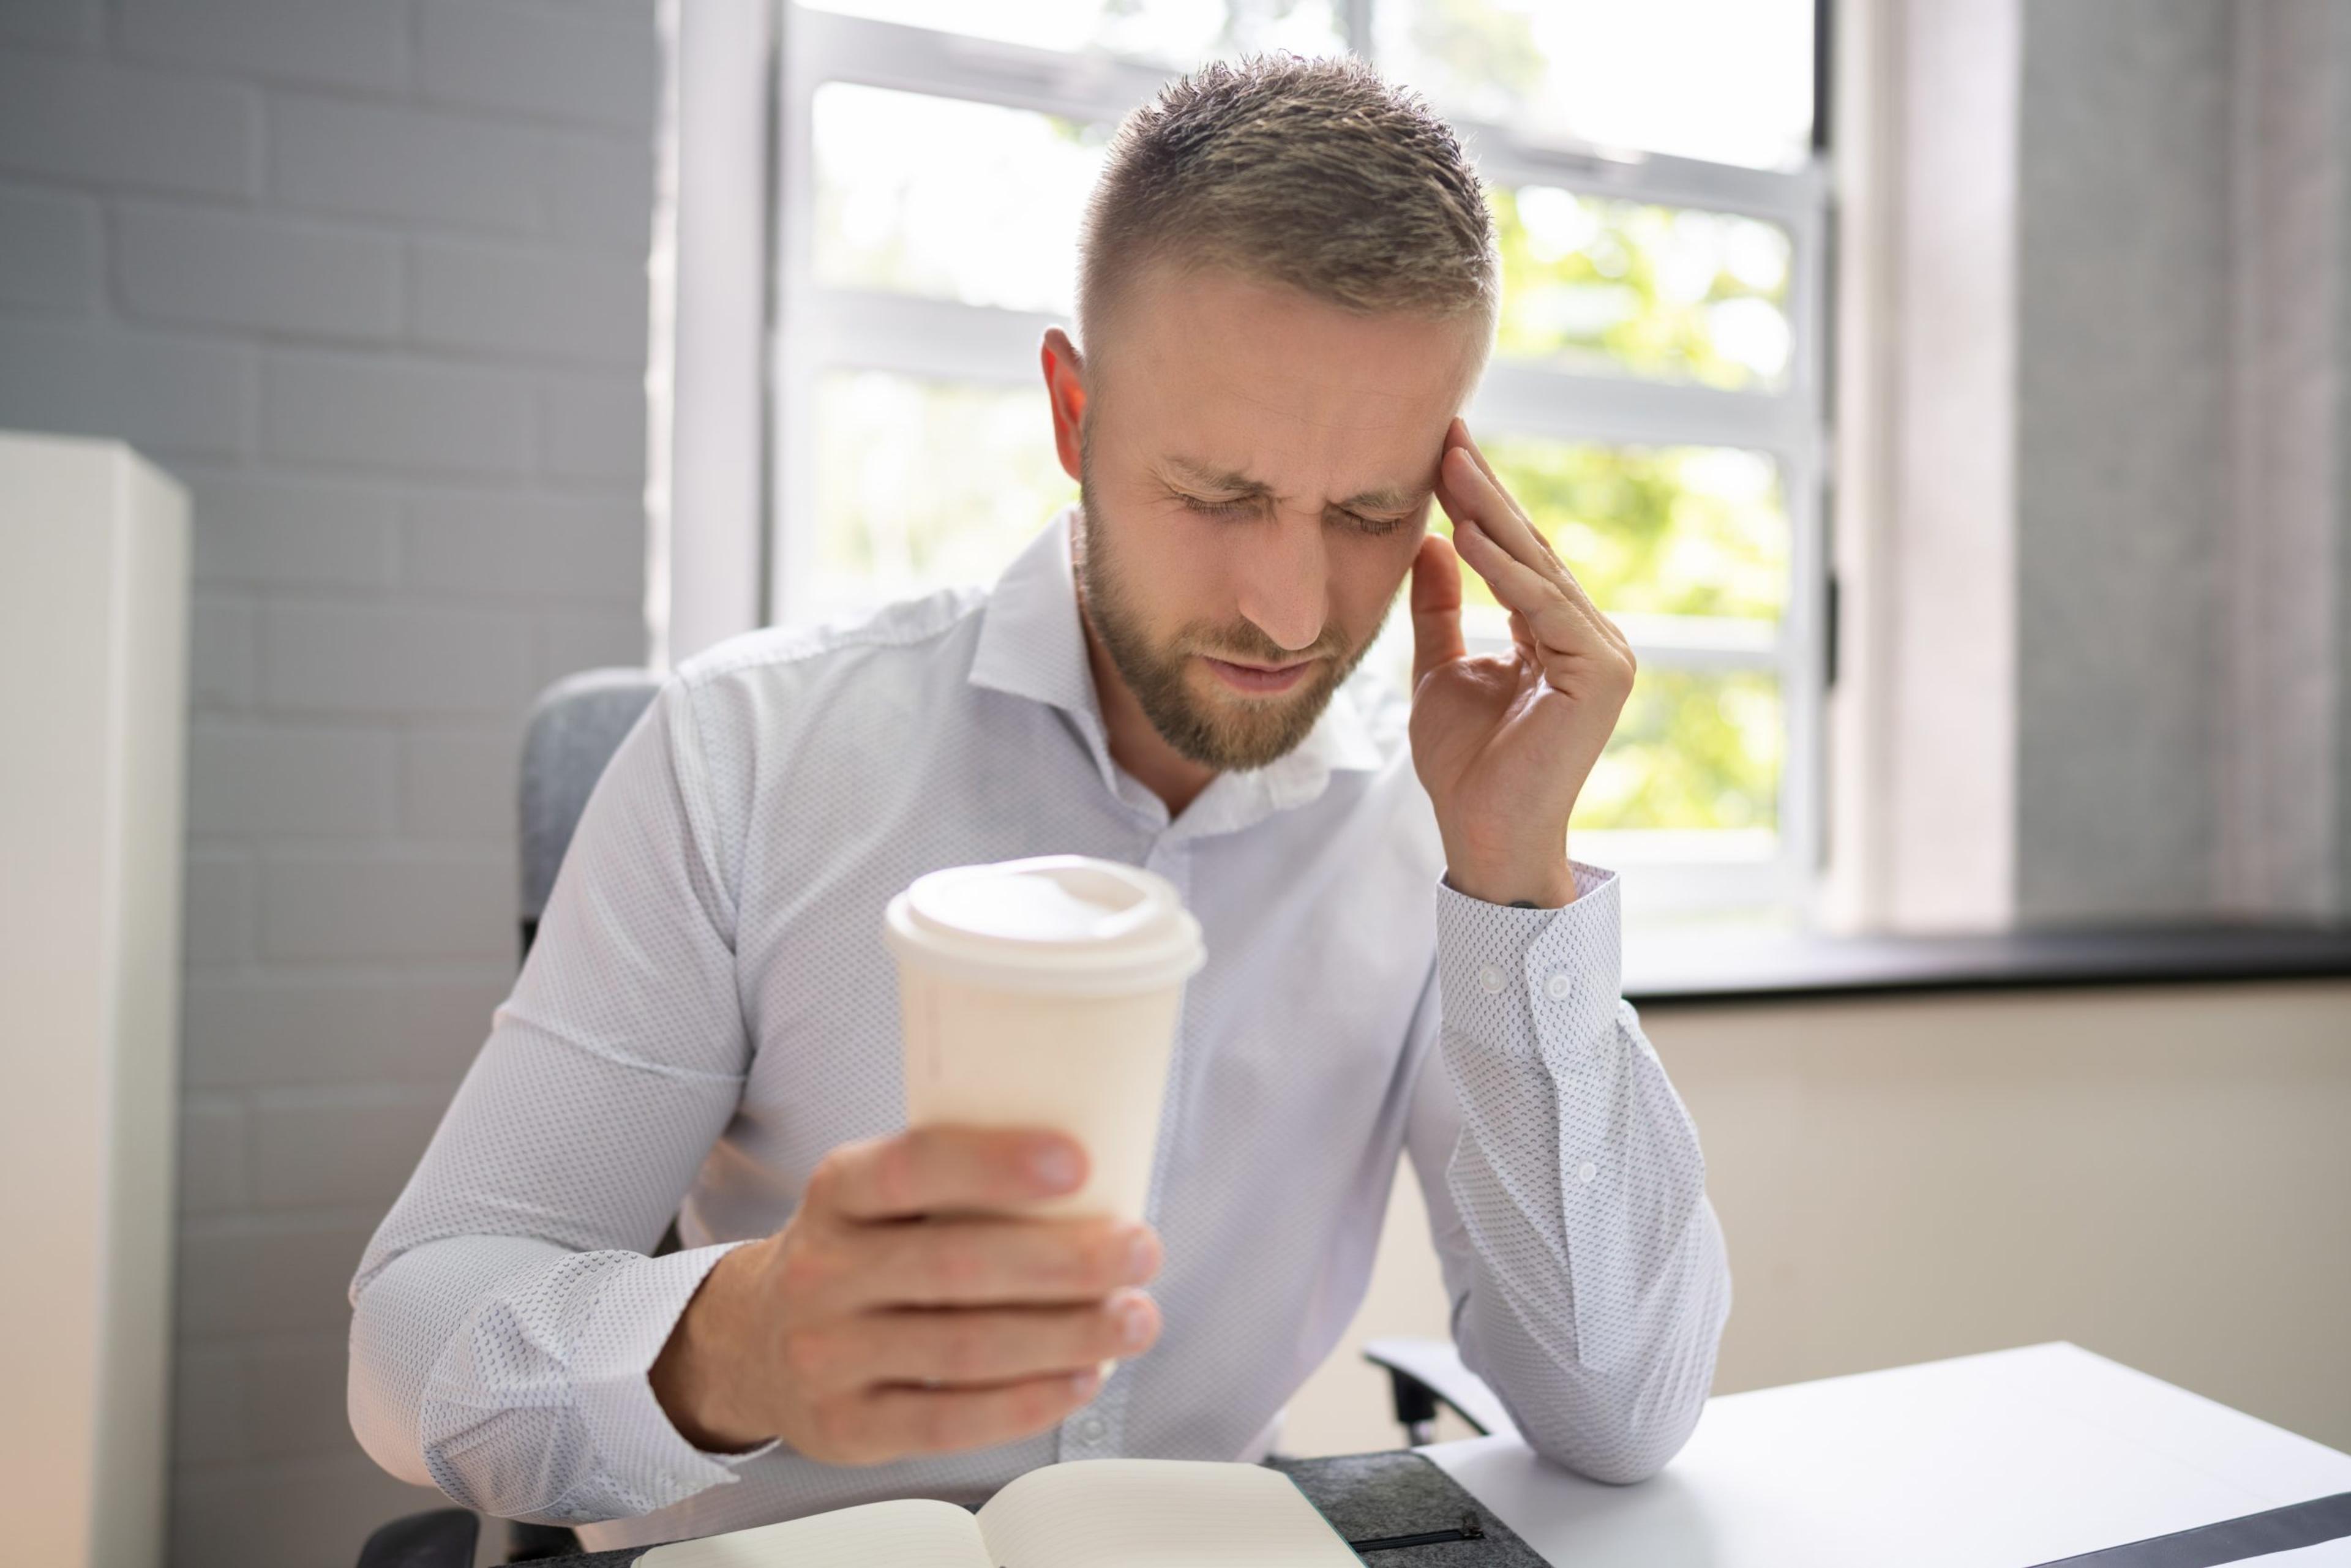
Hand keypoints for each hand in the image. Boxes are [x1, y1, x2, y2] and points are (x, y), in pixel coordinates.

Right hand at [650, 1126, 1162, 1463]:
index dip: (994, 1164)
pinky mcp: (847, 1428)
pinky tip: (1082, 1378)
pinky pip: (949, 1421)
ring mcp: (827, 1355)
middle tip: (1141, 1248)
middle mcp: (822, 1271)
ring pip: (963, 1349)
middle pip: (955, 1265)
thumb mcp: (882, 1198)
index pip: (912, 1168)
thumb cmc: (863, 1252)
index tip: (1078, 1162)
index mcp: (837, 1190)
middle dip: (1065, 1260)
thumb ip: (962, 1183)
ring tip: (1135, 1318)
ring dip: (1066, 1335)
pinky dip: (1027, 1403)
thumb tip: (1102, 1171)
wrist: (758, 1340)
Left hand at [1409, 419, 1636, 907]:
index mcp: (1556, 635)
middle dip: (1484, 491)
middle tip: (1447, 433)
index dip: (1479, 502)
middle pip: (1529, 551)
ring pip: (1538, 571)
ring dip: (1491, 516)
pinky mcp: (1602, 675)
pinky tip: (1467, 534)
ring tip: (1450, 466)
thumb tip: (1432, 541)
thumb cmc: (1465, 767)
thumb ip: (1441, 609)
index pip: (1516, 555)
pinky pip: (1545, 609)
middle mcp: (1589, 637)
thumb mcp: (1439, 670)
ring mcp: (1604, 654)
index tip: (1442, 448)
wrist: (1483, 835)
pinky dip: (1506, 572)